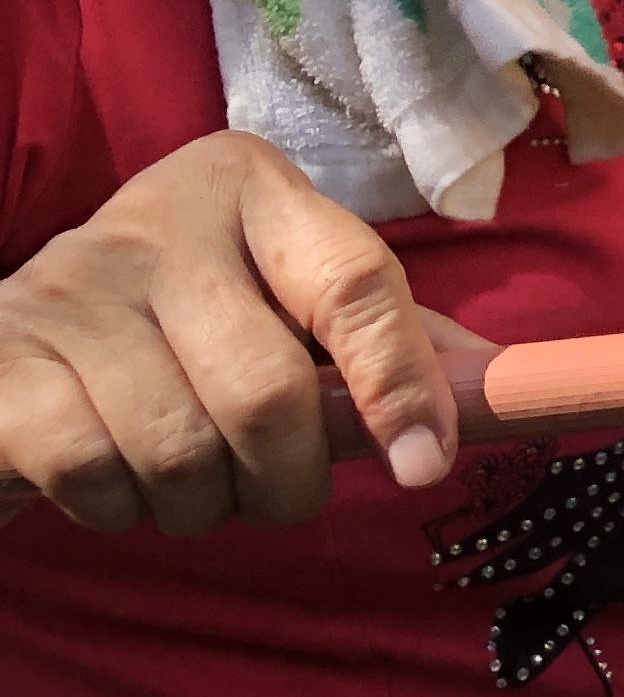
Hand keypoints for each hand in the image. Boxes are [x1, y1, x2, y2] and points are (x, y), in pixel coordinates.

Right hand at [0, 132, 473, 533]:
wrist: (17, 347)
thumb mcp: (285, 304)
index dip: (401, 383)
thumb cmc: (184, 327)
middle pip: (269, 391)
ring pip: (182, 448)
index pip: (357, 283)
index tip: (425, 464)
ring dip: (203, 503)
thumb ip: (389, 338)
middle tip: (280, 492)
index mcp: (252, 188)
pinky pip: (95, 474)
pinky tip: (118, 478)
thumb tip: (502, 387)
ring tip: (193, 480)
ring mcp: (68, 286)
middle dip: (290, 479)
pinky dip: (121, 508)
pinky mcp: (3, 361)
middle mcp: (158, 220)